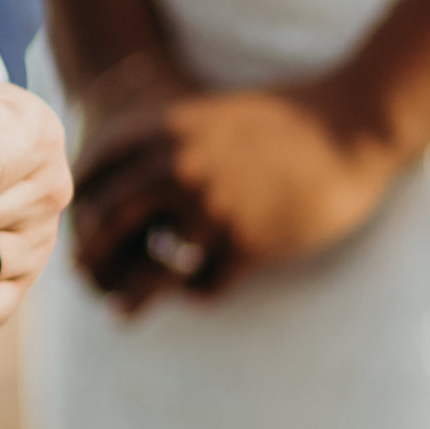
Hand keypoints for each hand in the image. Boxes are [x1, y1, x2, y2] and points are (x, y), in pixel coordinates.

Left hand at [77, 78, 402, 305]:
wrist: (351, 125)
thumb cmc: (282, 119)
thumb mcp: (209, 117)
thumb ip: (165, 143)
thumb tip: (124, 183)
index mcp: (165, 130)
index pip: (95, 169)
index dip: (81, 198)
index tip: (78, 221)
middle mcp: (178, 169)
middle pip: (108, 221)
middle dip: (89, 253)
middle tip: (83, 274)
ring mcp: (213, 209)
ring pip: (150, 269)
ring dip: (130, 296)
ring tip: (118, 311)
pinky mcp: (249, 244)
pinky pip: (203, 285)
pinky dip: (195, 294)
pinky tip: (193, 295)